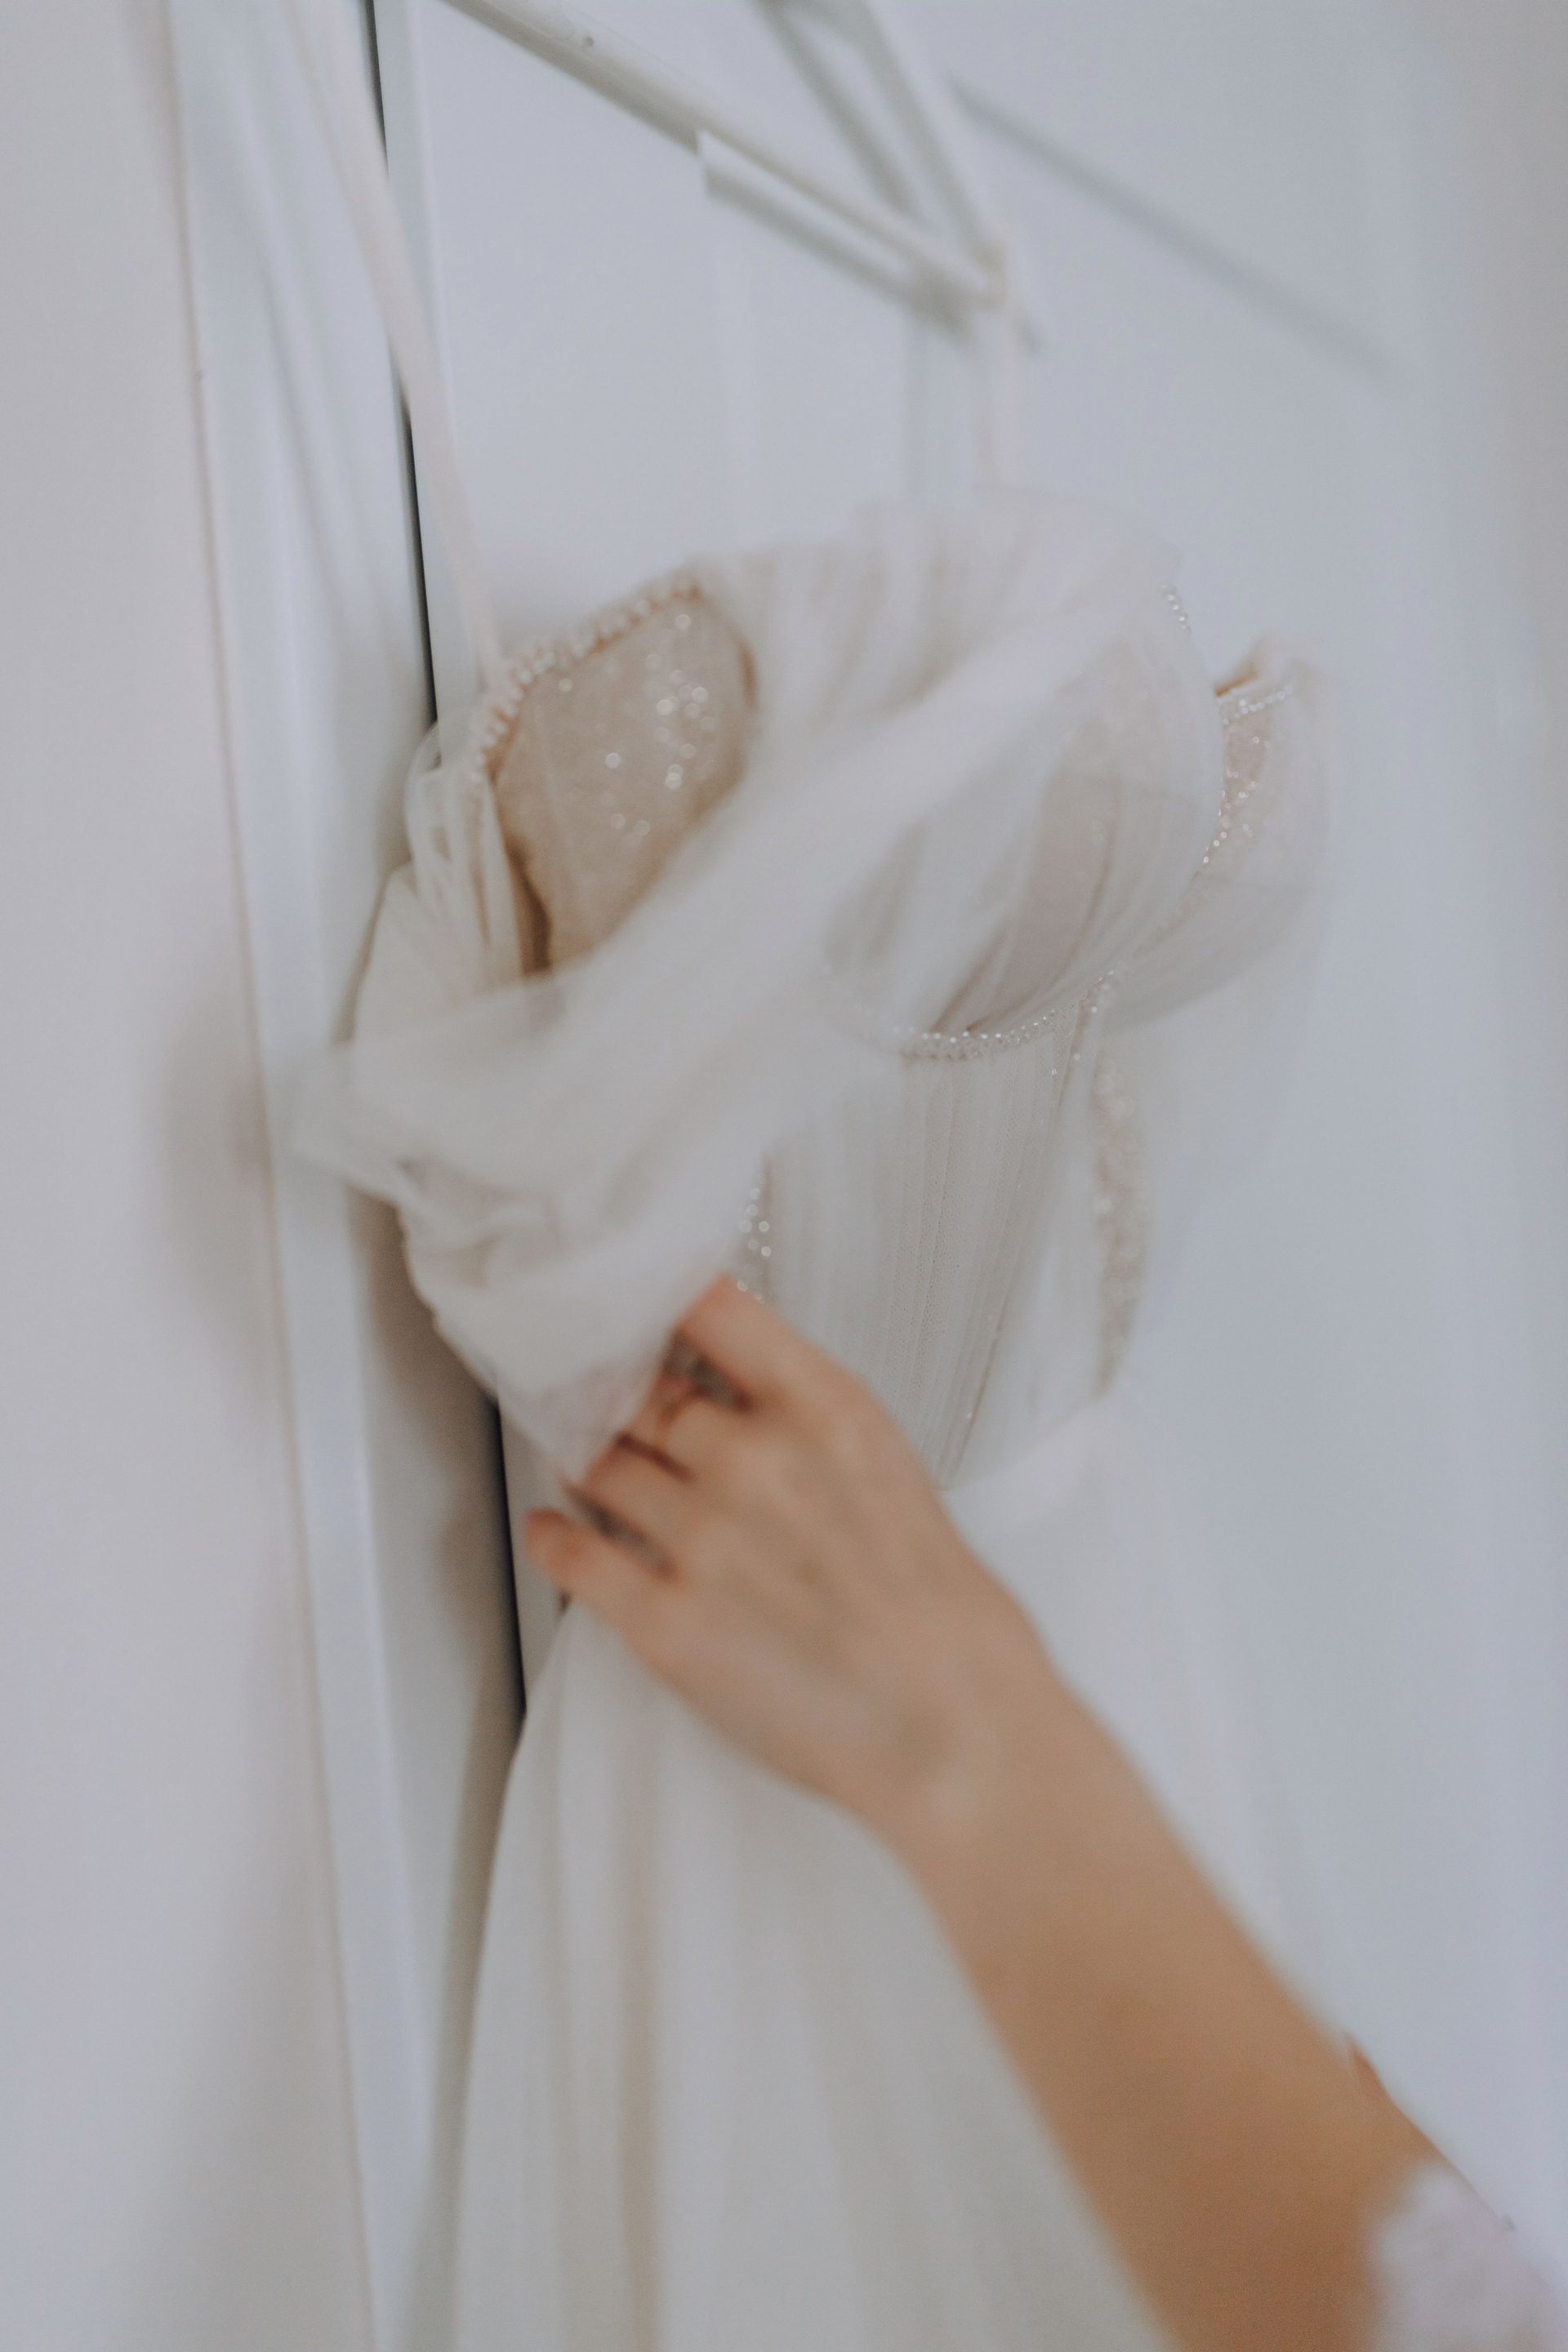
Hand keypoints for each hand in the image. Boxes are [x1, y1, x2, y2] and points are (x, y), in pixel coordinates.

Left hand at [525, 1277, 1053, 1853]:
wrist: (953, 1725)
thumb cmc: (937, 1608)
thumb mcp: (886, 1463)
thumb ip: (802, 1413)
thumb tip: (725, 1388)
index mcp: (822, 1408)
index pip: (704, 1304)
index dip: (650, 1295)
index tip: (629, 1299)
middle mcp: (751, 1459)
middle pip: (638, 1392)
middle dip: (614, 1394)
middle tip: (594, 1393)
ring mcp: (701, 1538)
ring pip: (597, 1464)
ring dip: (585, 1461)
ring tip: (583, 1461)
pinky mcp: (663, 1621)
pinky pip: (571, 1555)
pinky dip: (554, 1536)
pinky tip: (555, 1528)